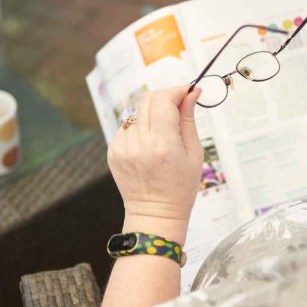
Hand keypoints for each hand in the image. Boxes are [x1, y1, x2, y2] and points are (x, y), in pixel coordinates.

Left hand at [107, 86, 202, 241]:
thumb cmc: (180, 187)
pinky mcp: (113, 151)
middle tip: (178, 105)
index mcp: (162, 144)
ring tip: (164, 134)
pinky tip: (150, 146)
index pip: (164, 100)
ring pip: (138, 112)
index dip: (177, 91)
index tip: (188, 91)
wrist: (155, 215)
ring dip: (152, 114)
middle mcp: (139, 143)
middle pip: (148, 99)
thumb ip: (189, 119)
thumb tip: (192, 92)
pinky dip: (140, 128)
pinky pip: (127, 127)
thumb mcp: (194, 153)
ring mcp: (122, 147)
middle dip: (165, 97)